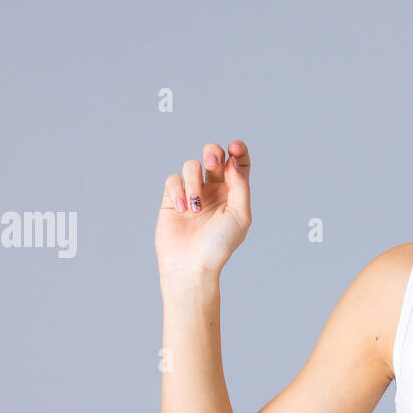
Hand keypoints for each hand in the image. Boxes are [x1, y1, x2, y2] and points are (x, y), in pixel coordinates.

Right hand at [155, 139, 251, 278]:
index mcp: (234, 193)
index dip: (238, 149)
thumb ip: (240, 185)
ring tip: (195, 208)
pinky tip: (182, 210)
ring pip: (192, 166)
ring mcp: (192, 193)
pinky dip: (178, 191)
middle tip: (211, 162)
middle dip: (212, 152)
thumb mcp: (240, 215)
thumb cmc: (219, 244)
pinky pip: (173, 180)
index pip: (238, 162)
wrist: (191, 264)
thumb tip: (232, 160)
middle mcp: (214, 190)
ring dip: (193, 183)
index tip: (234, 148)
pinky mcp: (172, 199)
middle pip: (214, 155)